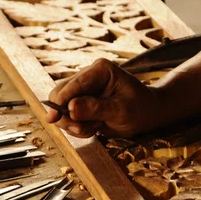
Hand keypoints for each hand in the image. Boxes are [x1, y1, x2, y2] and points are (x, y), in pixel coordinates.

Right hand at [45, 58, 162, 137]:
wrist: (147, 114)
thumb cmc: (140, 108)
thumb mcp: (121, 110)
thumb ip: (96, 108)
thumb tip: (70, 108)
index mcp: (99, 70)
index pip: (73, 85)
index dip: (60, 102)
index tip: (52, 118)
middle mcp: (88, 76)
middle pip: (60, 94)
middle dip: (66, 116)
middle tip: (81, 130)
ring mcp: (83, 90)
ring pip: (61, 108)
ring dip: (74, 124)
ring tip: (96, 128)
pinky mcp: (81, 103)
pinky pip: (68, 117)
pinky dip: (78, 127)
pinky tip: (95, 128)